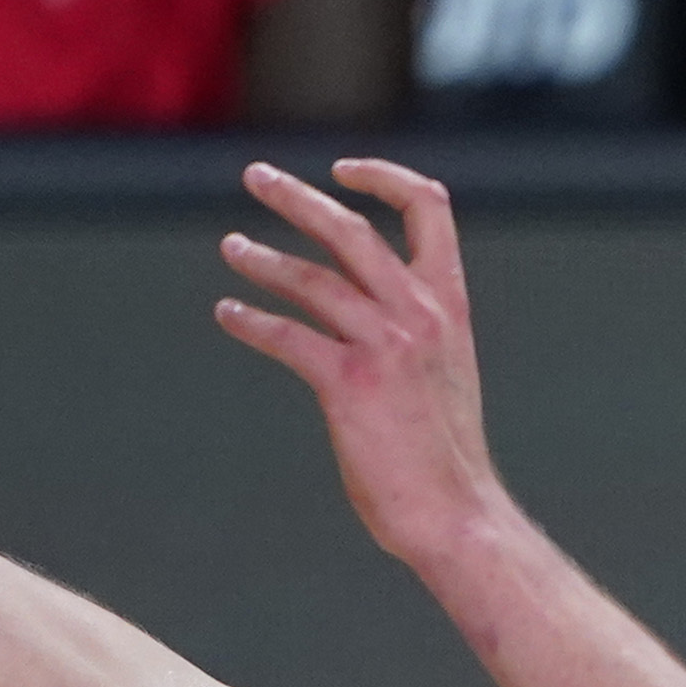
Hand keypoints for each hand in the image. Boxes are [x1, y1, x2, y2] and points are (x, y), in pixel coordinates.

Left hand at [214, 160, 509, 572]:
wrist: (457, 514)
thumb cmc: (446, 454)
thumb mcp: (445, 369)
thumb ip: (413, 326)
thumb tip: (359, 299)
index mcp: (449, 304)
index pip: (428, 207)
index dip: (382, 178)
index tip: (340, 172)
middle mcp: (420, 314)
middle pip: (350, 228)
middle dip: (296, 197)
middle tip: (255, 176)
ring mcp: (385, 347)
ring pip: (310, 278)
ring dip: (261, 258)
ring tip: (231, 248)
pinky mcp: (349, 384)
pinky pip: (287, 337)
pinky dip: (251, 321)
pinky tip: (228, 315)